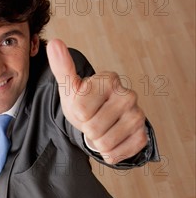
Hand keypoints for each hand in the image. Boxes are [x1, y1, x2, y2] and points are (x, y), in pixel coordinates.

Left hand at [46, 39, 147, 164]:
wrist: (102, 120)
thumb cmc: (84, 102)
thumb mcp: (70, 88)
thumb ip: (62, 67)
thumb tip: (54, 43)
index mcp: (109, 80)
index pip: (81, 110)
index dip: (78, 114)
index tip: (84, 108)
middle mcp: (128, 96)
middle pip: (93, 128)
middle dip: (87, 130)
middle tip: (92, 121)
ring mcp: (138, 116)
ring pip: (105, 143)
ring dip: (97, 142)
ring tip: (101, 130)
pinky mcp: (142, 135)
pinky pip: (117, 154)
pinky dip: (109, 153)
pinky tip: (111, 141)